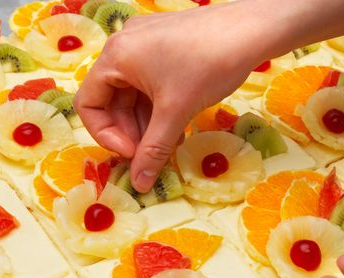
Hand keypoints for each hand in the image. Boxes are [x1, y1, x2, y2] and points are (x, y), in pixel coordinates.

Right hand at [74, 1, 274, 191]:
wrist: (255, 28)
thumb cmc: (209, 64)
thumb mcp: (176, 111)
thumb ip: (153, 150)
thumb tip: (139, 184)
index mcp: (116, 56)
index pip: (88, 103)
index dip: (106, 135)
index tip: (132, 153)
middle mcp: (124, 47)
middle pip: (111, 100)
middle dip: (130, 132)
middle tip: (150, 154)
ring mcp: (144, 43)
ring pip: (133, 94)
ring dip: (146, 124)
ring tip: (169, 144)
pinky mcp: (164, 45)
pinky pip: (149, 83)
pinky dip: (158, 108)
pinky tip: (177, 126)